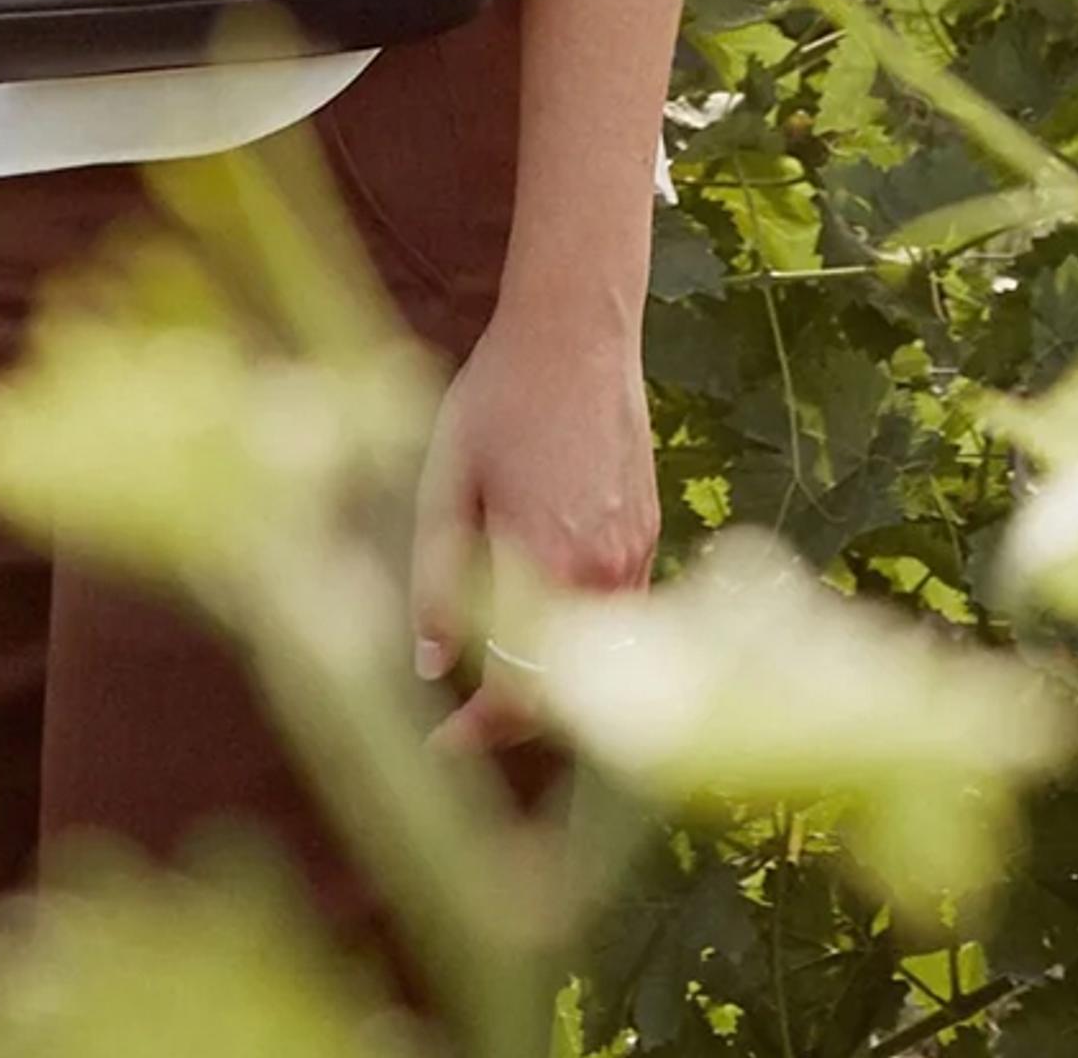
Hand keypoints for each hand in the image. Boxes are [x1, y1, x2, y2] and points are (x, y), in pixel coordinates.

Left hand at [407, 288, 658, 756]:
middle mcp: (605, 574)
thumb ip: (435, 578)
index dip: (478, 731)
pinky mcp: (649, 533)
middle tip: (463, 719)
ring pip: (600, 657)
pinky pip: (620, 614)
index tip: (442, 745)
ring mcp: (637, 555)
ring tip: (498, 673)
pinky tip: (542, 613)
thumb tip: (428, 667)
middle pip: (568, 687)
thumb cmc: (499, 396)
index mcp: (547, 564)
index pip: (520, 692)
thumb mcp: (446, 480)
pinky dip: (583, 636)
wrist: (576, 331)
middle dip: (516, 714)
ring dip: (554, 679)